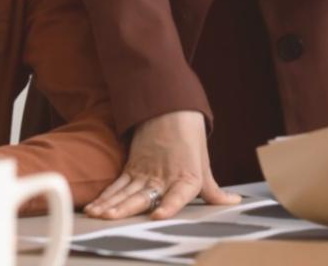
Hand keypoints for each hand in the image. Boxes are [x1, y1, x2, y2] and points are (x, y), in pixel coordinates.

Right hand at [84, 110, 239, 219]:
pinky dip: (105, 197)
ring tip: (98, 215)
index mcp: (186, 177)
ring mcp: (145, 173)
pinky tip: (94, 208)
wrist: (172, 109)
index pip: (178, 195)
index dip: (169, 206)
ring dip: (110, 204)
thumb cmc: (191, 138)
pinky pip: (117, 186)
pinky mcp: (132, 168)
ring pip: (125, 192)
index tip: (157, 216)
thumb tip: (232, 201)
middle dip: (125, 208)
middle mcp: (164, 177)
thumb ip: (212, 190)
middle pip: (143, 196)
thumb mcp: (203, 165)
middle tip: (110, 218)